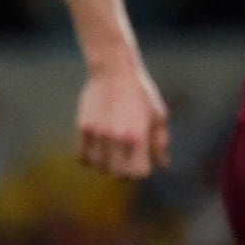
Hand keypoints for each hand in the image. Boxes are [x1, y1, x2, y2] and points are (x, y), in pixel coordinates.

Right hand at [75, 63, 169, 177]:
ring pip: (99, 167)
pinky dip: (90, 158)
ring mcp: (98, 134)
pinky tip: (98, 150)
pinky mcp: (84, 129)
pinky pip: (83, 157)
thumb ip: (159, 143)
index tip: (142, 161)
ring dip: (106, 165)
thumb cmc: (140, 93)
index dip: (142, 169)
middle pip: (118, 175)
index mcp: (138, 136)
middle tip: (126, 160)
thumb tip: (161, 164)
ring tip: (112, 153)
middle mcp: (117, 138)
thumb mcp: (157, 116)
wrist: (113, 70)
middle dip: (124, 170)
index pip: (139, 173)